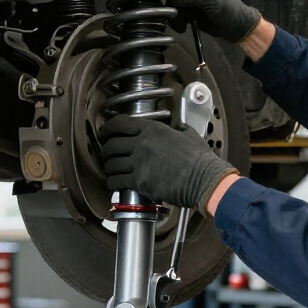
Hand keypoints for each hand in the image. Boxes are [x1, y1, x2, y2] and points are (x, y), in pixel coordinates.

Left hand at [100, 114, 238, 211]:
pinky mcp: (139, 181)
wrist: (203, 179)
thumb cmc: (200, 160)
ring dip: (109, 167)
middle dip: (106, 149)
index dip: (108, 128)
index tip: (105, 132)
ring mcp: (139, 163)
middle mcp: (142, 143)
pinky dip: (112, 182)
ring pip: (112, 164)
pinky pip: (117, 181)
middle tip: (107, 153)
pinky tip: (114, 183)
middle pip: (112, 144)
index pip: (120, 124)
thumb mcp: (190, 135)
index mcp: (153, 129)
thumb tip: (178, 126)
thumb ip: (180, 128)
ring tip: (111, 169)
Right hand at [168, 0, 260, 43]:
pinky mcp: (189, 11)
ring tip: (180, 24)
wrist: (236, 28)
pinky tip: (183, 28)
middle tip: (171, 12)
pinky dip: (177, 21)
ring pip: (173, 3)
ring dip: (174, 14)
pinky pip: (177, 14)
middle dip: (171, 2)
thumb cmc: (227, 8)